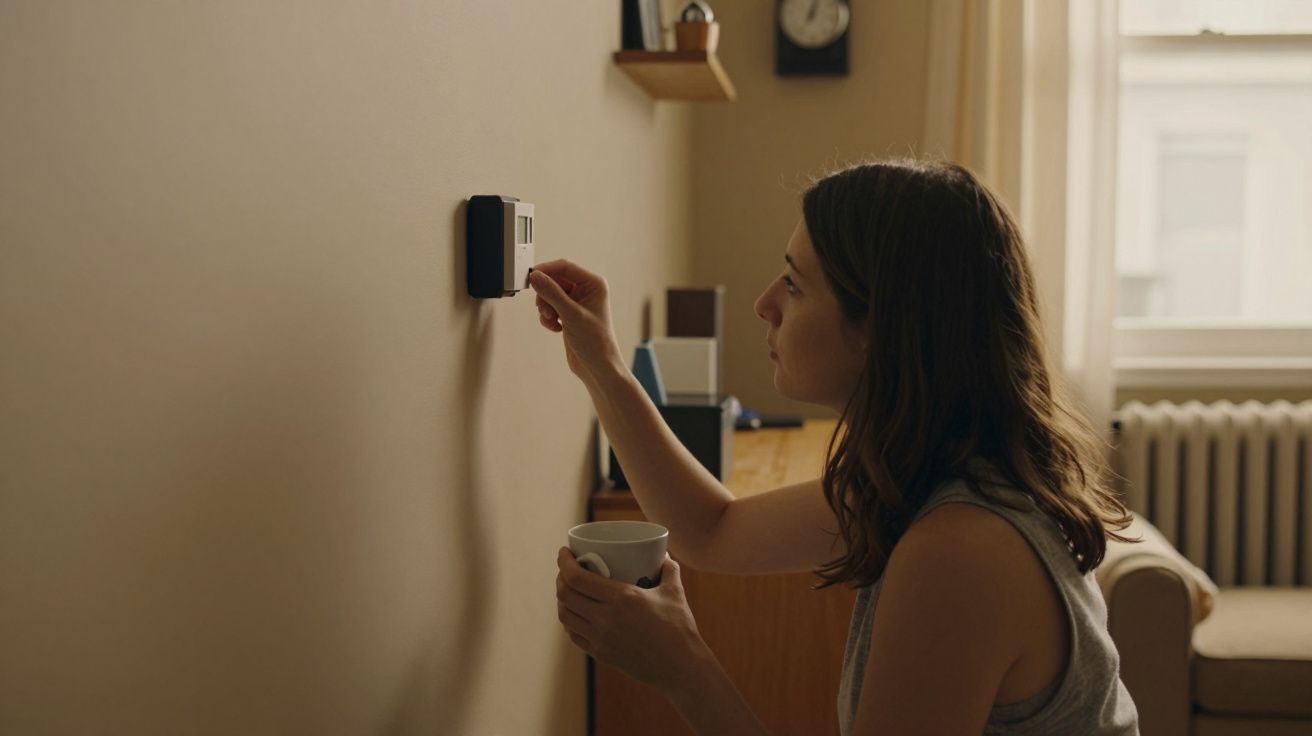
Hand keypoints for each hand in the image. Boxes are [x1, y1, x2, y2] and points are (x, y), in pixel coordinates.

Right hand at [528, 260, 624, 383]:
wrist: (597, 367)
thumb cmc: (596, 342)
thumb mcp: (571, 315)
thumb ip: (552, 293)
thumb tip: (535, 276)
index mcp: (594, 284)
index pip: (565, 267)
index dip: (546, 270)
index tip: (531, 277)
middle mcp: (586, 290)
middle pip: (555, 280)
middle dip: (546, 294)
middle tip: (543, 309)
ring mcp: (577, 302)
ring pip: (550, 294)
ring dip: (546, 307)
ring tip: (551, 320)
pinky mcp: (568, 314)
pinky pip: (550, 306)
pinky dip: (548, 317)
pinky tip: (555, 327)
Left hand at [555, 547, 706, 692]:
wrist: (681, 668)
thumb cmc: (680, 629)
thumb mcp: (675, 592)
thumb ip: (668, 569)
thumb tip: (664, 554)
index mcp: (621, 598)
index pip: (577, 578)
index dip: (564, 562)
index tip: (564, 551)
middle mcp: (605, 618)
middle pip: (565, 595)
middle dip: (560, 578)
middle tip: (566, 568)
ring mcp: (600, 639)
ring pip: (565, 616)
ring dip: (561, 599)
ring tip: (568, 590)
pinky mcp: (601, 654)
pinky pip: (574, 635)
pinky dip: (569, 621)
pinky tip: (574, 614)